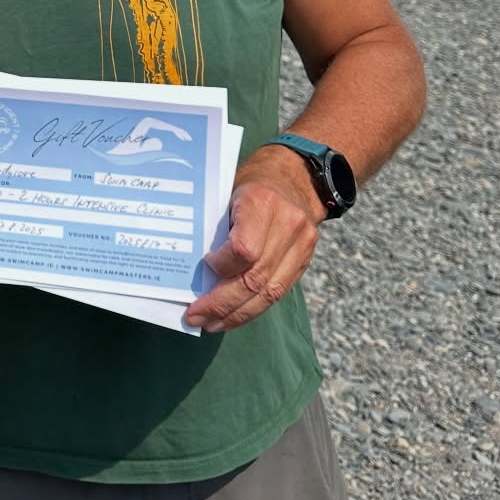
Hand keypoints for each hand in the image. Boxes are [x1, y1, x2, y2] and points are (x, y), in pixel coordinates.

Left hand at [185, 148, 323, 331]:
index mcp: (262, 202)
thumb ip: (217, 227)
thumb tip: (192, 270)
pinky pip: (279, 291)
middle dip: (222, 303)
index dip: (221, 266)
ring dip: (237, 314)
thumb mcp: (229, 193)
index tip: (203, 267)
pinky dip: (254, 307)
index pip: (244, 250)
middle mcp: (287, 224)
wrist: (296, 176)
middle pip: (255, 278)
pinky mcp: (306, 258)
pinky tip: (234, 316)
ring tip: (212, 324)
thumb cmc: (251, 184)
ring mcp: (302, 243)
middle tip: (196, 317)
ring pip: (269, 292)